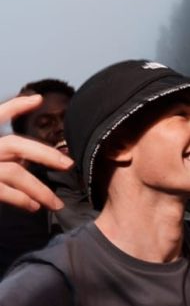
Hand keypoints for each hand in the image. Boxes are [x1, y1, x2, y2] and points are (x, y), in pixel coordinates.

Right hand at [0, 95, 72, 210]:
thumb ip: (1, 155)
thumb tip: (25, 160)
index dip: (16, 106)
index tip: (37, 99)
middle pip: (16, 145)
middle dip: (46, 154)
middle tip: (68, 164)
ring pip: (15, 172)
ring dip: (40, 189)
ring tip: (56, 203)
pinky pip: (4, 191)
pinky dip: (21, 199)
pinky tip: (34, 206)